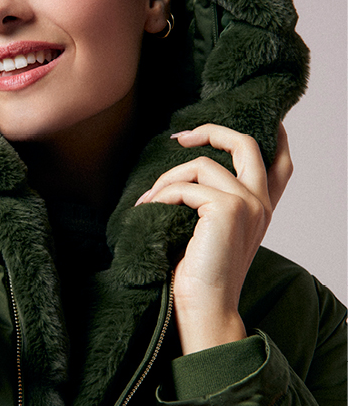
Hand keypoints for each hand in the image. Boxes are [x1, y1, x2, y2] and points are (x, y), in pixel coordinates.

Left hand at [136, 123, 291, 353]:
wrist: (204, 307)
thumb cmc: (200, 271)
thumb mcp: (209, 229)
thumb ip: (210, 201)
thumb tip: (185, 167)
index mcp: (260, 208)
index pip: (279, 164)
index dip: (271, 136)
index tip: (248, 121)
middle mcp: (261, 203)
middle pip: (246, 145)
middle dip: (212, 130)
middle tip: (180, 137)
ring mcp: (248, 204)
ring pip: (202, 164)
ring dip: (167, 179)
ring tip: (150, 200)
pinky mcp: (228, 209)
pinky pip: (184, 187)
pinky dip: (162, 195)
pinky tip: (149, 209)